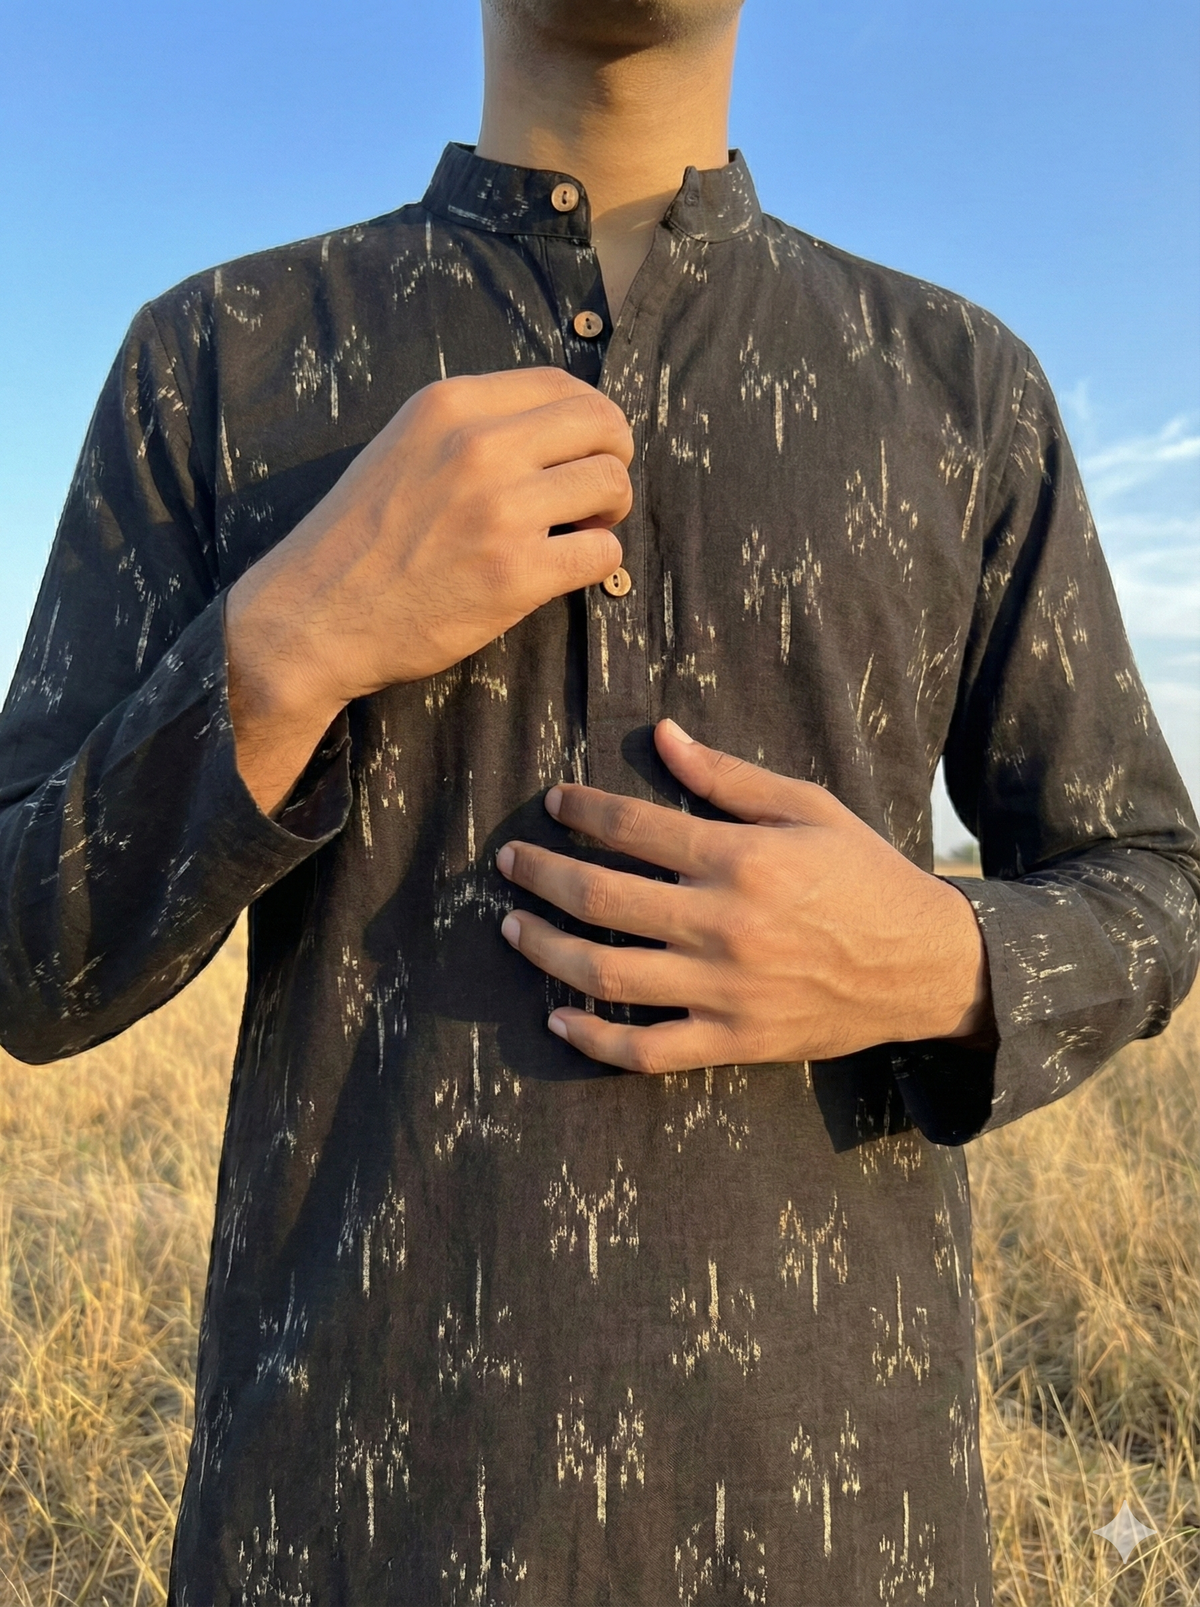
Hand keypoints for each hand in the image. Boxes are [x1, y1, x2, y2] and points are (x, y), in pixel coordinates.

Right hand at [226, 368, 632, 810]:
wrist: (312, 616)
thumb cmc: (359, 540)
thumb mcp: (404, 448)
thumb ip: (469, 428)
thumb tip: (554, 425)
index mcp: (450, 406)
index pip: (562, 383)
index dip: (591, 418)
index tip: (582, 450)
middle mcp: (479, 447)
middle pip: (602, 425)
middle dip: (614, 458)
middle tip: (593, 495)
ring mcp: (500, 510)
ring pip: (611, 484)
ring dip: (608, 512)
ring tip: (579, 531)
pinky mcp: (516, 573)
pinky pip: (602, 552)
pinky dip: (597, 562)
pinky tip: (565, 569)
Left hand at [496, 721, 992, 1072]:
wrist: (924, 966)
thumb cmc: (866, 876)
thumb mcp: (809, 808)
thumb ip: (729, 776)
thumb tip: (663, 736)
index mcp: (742, 859)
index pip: (634, 828)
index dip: (582, 810)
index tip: (553, 803)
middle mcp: (723, 925)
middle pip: (600, 898)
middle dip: (542, 875)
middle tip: (509, 863)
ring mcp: (724, 991)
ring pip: (607, 975)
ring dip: (546, 950)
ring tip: (511, 929)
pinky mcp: (733, 1042)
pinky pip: (647, 1051)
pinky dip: (594, 1042)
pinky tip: (558, 1022)